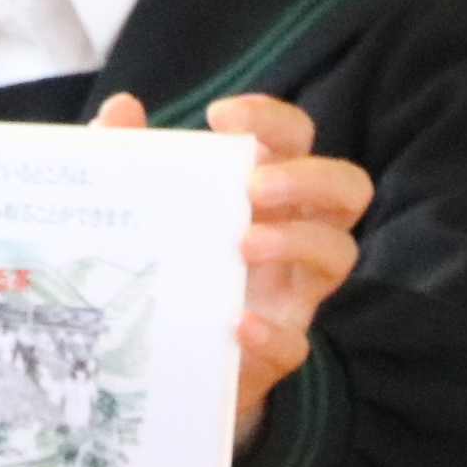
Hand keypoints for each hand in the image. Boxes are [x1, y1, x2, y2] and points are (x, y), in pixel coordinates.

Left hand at [96, 90, 371, 441]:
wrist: (152, 359)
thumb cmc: (163, 262)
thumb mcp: (145, 208)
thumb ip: (132, 158)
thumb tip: (119, 108)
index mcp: (266, 190)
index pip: (295, 139)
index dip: (272, 120)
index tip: (220, 117)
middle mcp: (294, 231)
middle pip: (346, 188)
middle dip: (307, 178)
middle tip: (252, 187)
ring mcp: (294, 291)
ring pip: (339, 253)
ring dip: (298, 240)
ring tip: (243, 243)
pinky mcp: (278, 348)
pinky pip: (296, 342)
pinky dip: (271, 332)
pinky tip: (237, 321)